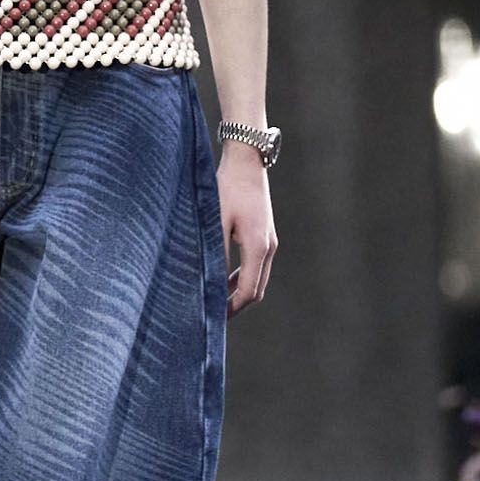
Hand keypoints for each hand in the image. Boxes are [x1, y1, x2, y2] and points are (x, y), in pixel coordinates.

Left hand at [218, 145, 276, 317]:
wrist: (246, 162)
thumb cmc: (227, 188)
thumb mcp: (216, 221)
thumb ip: (215, 252)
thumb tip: (209, 281)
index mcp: (258, 247)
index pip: (248, 291)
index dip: (231, 308)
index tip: (213, 318)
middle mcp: (269, 247)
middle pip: (256, 290)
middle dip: (236, 305)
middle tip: (212, 316)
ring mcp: (270, 241)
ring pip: (258, 279)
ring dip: (239, 293)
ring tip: (216, 302)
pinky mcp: (266, 235)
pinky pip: (256, 266)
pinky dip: (242, 278)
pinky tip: (224, 280)